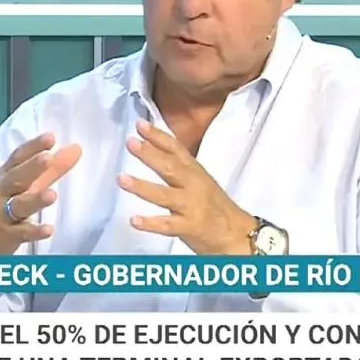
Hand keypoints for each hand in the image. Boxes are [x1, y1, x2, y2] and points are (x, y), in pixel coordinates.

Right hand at [0, 133, 81, 255]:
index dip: (33, 147)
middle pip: (15, 178)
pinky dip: (34, 231)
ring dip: (35, 199)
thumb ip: (51, 171)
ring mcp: (0, 215)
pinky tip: (48, 229)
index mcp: (4, 177)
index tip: (50, 137)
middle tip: (47, 157)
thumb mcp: (23, 189)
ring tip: (52, 194)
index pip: (17, 158)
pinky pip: (20, 233)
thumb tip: (76, 149)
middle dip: (31, 167)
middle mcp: (0, 193)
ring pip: (18, 205)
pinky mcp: (4, 237)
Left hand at [118, 120, 256, 254]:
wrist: (237, 234)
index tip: (140, 125)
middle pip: (170, 167)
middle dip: (150, 154)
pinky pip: (167, 225)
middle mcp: (193, 186)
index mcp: (195, 172)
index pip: (176, 149)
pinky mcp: (190, 227)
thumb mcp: (200, 180)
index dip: (158, 136)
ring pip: (164, 195)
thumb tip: (155, 149)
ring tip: (122, 179)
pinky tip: (134, 220)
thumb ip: (180, 166)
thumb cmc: (215, 207)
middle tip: (131, 143)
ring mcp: (191, 206)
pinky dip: (150, 223)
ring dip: (142, 187)